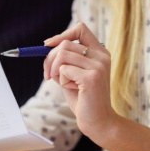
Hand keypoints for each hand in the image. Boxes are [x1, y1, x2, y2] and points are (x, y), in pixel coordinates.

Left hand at [42, 22, 118, 138]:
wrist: (98, 121)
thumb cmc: (83, 99)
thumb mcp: (72, 74)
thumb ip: (65, 60)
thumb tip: (47, 45)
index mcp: (99, 52)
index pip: (80, 28)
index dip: (61, 35)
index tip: (47, 45)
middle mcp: (101, 56)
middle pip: (64, 44)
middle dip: (49, 59)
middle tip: (48, 75)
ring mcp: (98, 66)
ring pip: (61, 56)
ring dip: (55, 71)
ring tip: (63, 83)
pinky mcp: (91, 78)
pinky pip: (64, 70)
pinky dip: (61, 81)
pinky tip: (72, 90)